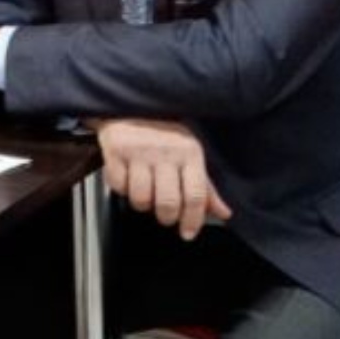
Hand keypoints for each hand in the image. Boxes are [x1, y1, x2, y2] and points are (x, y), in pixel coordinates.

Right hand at [96, 118, 232, 239]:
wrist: (131, 104)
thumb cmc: (164, 132)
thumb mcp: (190, 155)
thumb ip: (205, 187)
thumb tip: (223, 213)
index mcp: (190, 153)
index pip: (196, 195)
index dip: (192, 220)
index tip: (187, 233)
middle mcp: (166, 152)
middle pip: (168, 202)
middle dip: (166, 217)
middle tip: (165, 215)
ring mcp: (139, 152)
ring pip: (141, 198)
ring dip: (142, 204)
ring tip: (145, 195)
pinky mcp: (115, 151)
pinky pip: (118, 186)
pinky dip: (122, 189)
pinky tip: (128, 180)